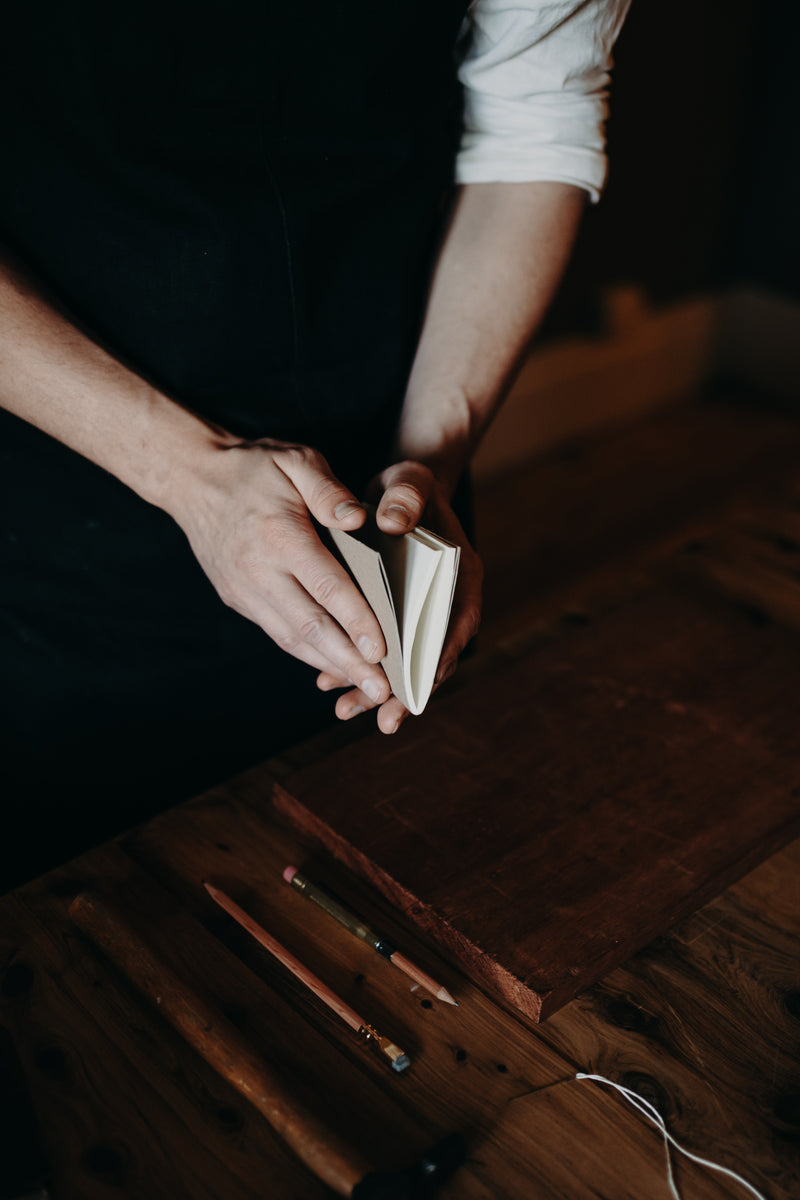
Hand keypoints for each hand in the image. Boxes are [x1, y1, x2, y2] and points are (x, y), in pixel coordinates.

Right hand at [166, 436, 391, 704]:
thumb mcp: (295, 459)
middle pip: (310, 626)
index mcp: (279, 535)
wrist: (192, 480)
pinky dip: (307, 654)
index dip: (356, 620)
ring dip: (330, 666)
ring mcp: (244, 590)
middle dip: (349, 662)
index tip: (382, 649)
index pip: (326, 586)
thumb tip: (359, 521)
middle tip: (382, 690)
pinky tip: (335, 666)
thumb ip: (328, 490)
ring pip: (292, 639)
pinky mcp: (237, 600)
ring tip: (365, 688)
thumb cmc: (254, 468)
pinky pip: (277, 633)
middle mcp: (259, 570)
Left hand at [315, 460, 482, 732]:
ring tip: (347, 711)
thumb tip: (392, 522)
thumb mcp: (410, 483)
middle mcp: (445, 602)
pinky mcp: (394, 621)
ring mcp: (418, 616)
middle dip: (408, 691)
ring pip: (402, 662)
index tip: (421, 684)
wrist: (396, 496)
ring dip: (377, 690)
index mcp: (461, 575)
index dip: (440, 656)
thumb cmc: (408, 489)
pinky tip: (329, 685)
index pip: (458, 622)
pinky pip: (379, 651)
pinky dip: (356, 667)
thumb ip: (406, 497)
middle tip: (387, 722)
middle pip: (431, 655)